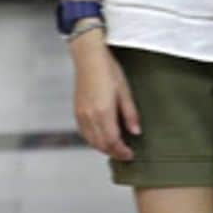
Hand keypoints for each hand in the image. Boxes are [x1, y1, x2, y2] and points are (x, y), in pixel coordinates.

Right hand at [70, 34, 139, 160]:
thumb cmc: (108, 70)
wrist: (89, 58)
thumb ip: (130, 114)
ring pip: (91, 141)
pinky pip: (84, 133)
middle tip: (124, 154)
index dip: (122, 152)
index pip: (112, 141)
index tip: (130, 154)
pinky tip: (101, 138)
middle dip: (113, 152)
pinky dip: (93, 140)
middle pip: (101, 145)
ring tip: (115, 148)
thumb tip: (136, 132)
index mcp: (103, 112)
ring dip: (103, 148)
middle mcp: (90, 116)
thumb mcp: (125, 91)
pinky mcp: (76, 111)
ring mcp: (81, 115)